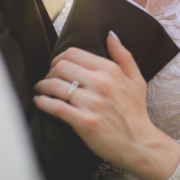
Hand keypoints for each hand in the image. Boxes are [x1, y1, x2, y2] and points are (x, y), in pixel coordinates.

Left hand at [34, 32, 179, 179]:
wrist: (139, 143)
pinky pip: (56, 107)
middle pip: (61, 66)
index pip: (74, 53)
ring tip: (40, 90)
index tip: (56, 67)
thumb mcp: (136, 79)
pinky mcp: (84, 122)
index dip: (60, 58)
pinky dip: (43, 102)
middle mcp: (101, 83)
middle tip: (47, 79)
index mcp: (110, 70)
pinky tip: (39, 102)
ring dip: (42, 86)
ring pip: (55, 85)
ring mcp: (92, 103)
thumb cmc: (136, 112)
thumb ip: (123, 55)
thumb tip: (110, 35)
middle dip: (49, 71)